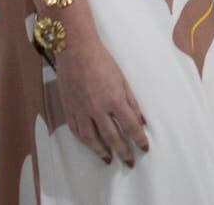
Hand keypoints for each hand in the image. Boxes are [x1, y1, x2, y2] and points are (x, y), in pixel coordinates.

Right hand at [54, 38, 148, 165]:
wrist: (76, 52)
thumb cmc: (103, 62)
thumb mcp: (123, 80)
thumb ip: (132, 102)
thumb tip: (141, 120)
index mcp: (114, 100)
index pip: (130, 126)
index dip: (138, 139)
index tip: (144, 148)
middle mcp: (98, 109)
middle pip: (112, 137)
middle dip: (122, 151)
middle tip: (129, 162)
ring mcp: (81, 111)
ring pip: (92, 139)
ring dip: (101, 151)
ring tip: (109, 159)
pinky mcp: (69, 110)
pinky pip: (77, 131)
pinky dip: (85, 141)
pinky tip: (90, 145)